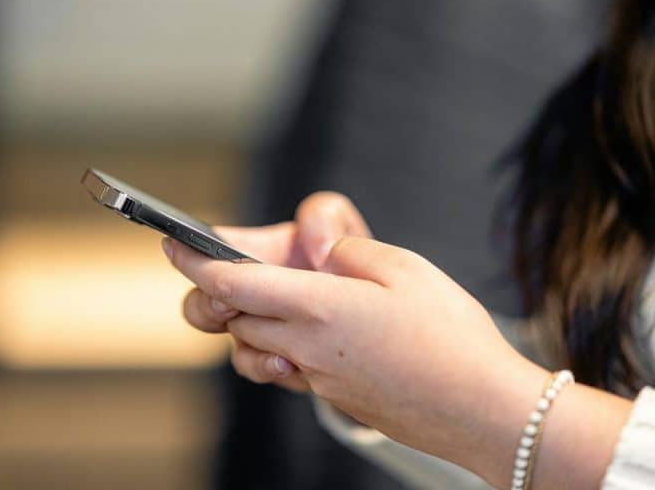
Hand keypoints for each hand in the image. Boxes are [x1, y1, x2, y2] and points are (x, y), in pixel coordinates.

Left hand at [165, 223, 540, 481]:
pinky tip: (316, 337)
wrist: (482, 410)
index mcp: (319, 307)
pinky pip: (288, 371)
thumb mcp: (405, 268)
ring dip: (252, 325)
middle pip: (235, 318)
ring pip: (255, 350)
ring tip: (280, 302)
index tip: (171, 244)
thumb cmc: (452, 338)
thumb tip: (322, 255)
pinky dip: (284, 350)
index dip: (194, 261)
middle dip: (218, 293)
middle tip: (229, 270)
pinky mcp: (336, 399)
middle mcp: (307, 347)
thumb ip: (350, 252)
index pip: (232, 282)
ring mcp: (319, 379)